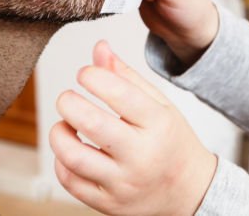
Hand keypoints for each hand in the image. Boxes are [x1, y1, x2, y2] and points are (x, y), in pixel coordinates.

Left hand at [50, 41, 217, 215]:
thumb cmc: (172, 142)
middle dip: (68, 103)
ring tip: (65, 125)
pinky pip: (71, 183)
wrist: (190, 191)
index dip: (93, 76)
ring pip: (74, 157)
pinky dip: (62, 162)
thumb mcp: (160, 104)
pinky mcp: (110, 204)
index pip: (120, 94)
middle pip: (92, 124)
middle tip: (66, 97)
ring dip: (59, 134)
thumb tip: (99, 48)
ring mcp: (124, 184)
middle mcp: (142, 155)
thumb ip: (126, 77)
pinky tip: (70, 150)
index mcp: (158, 124)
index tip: (84, 73)